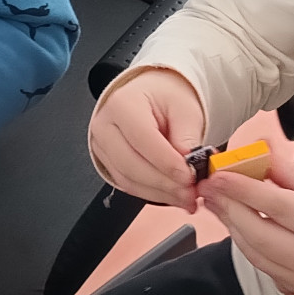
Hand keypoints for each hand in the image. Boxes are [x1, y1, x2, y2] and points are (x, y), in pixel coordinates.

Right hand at [88, 68, 206, 213]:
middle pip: (131, 165)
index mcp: (122, 104)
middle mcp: (105, 126)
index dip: (166, 162)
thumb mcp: (185, 109)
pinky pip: (128, 185)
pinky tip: (172, 194)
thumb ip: (188, 137)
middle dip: (164, 183)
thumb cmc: (166, 98)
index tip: (190, 176)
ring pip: (128, 180)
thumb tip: (191, 166)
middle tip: (191, 192)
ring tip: (186, 196)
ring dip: (160, 193)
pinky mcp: (107, 163)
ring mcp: (102, 146)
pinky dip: (152, 193)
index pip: (142, 139)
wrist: (153, 97)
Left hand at [199, 156, 293, 294]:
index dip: (245, 189)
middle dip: (229, 207)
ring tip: (215, 199)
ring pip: (253, 251)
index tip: (220, 174)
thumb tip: (264, 152)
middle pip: (259, 232)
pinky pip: (258, 263)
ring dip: (229, 223)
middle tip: (209, 186)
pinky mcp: (292, 288)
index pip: (278, 205)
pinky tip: (232, 220)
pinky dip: (241, 240)